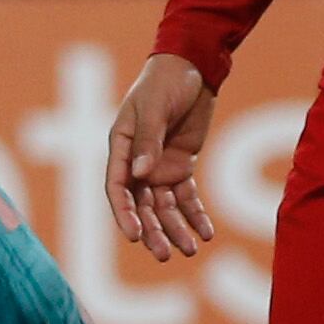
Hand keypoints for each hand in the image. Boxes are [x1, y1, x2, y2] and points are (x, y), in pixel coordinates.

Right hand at [103, 55, 218, 262]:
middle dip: (153, 231)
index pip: (118, 188)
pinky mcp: (182, 166)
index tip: (134, 236)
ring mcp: (159, 166)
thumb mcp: (153, 108)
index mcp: (121, 147)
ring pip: (165, 207)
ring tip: (190, 250)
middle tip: (166, 255)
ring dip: (175, 229)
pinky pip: (187, 197)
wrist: (192, 68)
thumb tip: (141, 174)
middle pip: (142, 205)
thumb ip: (148, 140)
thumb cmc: (164, 83)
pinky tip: (205, 232)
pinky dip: (195, 215)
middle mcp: (137, 163)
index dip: (124, 214)